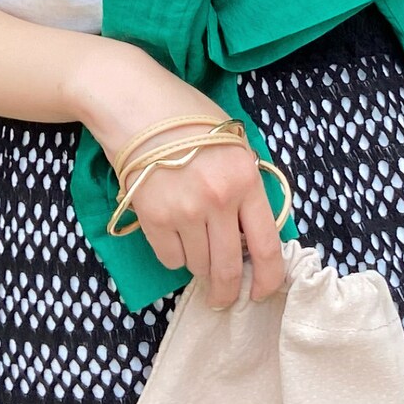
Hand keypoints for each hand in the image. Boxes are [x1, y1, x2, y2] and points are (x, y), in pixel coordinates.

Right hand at [72, 38, 287, 308]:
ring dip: (200, 268)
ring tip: (197, 253)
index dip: (269, 279)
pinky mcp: (151, 217)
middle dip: (229, 292)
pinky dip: (174, 256)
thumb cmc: (188, 116)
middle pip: (229, 266)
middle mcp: (218, 201)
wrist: (134, 104)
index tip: (263, 292)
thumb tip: (253, 231)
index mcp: (246, 180)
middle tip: (225, 299)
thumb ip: (247, 184)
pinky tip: (174, 237)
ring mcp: (183, 211)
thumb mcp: (234, 143)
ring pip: (198, 266)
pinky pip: (169, 258)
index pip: (267, 245)